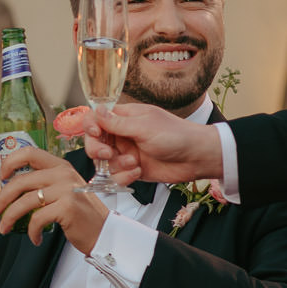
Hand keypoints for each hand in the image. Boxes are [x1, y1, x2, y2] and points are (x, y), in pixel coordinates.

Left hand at [0, 149, 110, 250]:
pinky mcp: (67, 207)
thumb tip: (11, 189)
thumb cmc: (81, 214)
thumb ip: (45, 183)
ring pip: (24, 201)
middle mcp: (63, 174)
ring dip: (9, 217)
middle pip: (20, 181)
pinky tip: (34, 238)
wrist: (105, 232)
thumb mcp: (64, 189)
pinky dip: (31, 231)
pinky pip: (36, 219)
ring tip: (5, 228)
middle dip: (2, 198)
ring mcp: (66, 189)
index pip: (29, 153)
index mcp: (60, 166)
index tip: (1, 176)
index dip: (9, 162)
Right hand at [90, 103, 222, 185]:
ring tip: (134, 163)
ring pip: (104, 162)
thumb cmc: (176, 135)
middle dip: (96, 149)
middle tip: (107, 153)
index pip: (96, 118)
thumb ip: (117, 123)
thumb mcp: (144, 126)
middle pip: (95, 142)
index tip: (95, 133)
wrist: (196, 157)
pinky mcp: (132, 170)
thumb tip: (96, 111)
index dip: (90, 126)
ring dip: (116, 164)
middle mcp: (123, 135)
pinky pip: (117, 176)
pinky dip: (124, 176)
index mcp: (125, 117)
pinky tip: (138, 172)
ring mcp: (127, 153)